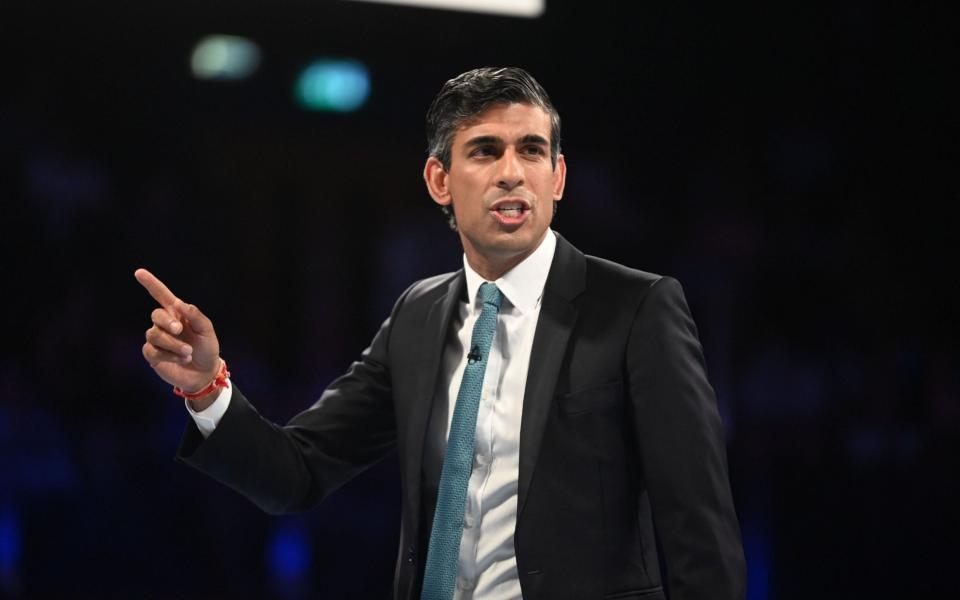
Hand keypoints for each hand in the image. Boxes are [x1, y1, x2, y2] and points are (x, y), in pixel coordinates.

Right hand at [135, 268, 221, 404]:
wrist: (205, 372)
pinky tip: (181, 358)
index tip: (139, 272)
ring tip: (188, 352)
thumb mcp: (207, 331)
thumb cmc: (207, 348)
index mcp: (178, 314)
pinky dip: (168, 355)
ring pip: (154, 335)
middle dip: (167, 322)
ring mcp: (157, 339)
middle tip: (180, 330)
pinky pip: (152, 350)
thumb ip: (195, 316)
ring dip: (173, 344)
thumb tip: (180, 303)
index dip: (151, 284)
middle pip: (156, 315)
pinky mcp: (152, 355)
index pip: (161, 295)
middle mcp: (165, 324)